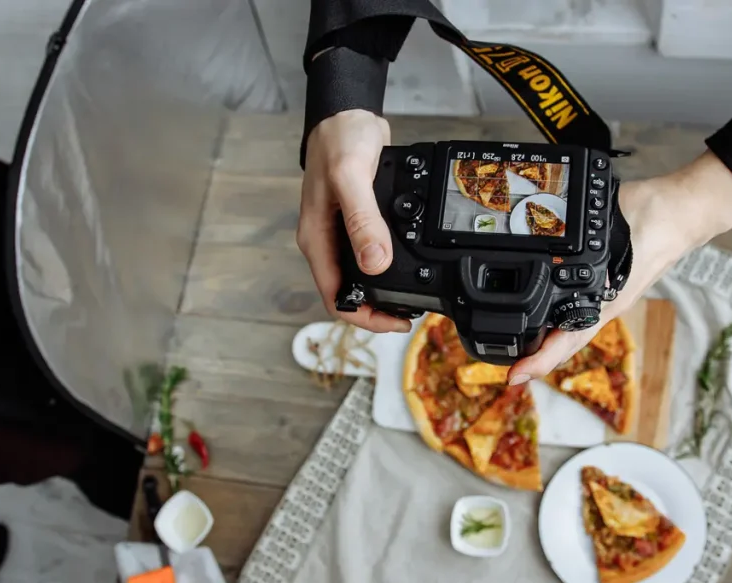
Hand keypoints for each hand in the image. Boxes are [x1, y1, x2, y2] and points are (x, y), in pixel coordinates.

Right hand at [297, 110, 410, 332]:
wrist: (345, 112)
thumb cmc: (338, 140)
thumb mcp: (350, 179)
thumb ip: (362, 221)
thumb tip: (375, 264)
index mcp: (317, 239)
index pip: (336, 296)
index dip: (365, 316)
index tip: (396, 320)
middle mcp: (327, 241)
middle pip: (350, 291)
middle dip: (378, 307)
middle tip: (411, 312)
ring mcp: (342, 232)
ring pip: (362, 274)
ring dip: (384, 287)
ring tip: (414, 293)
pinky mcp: (358, 221)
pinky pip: (372, 251)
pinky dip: (390, 262)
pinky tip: (410, 261)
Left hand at [506, 150, 731, 384]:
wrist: (683, 209)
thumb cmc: (655, 216)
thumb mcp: (612, 228)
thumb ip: (587, 243)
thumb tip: (562, 257)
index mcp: (607, 301)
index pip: (568, 341)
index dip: (540, 360)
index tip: (516, 375)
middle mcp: (606, 306)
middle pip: (565, 345)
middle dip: (537, 359)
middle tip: (507, 369)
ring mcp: (607, 298)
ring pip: (571, 331)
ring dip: (547, 343)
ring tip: (518, 349)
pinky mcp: (607, 286)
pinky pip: (577, 311)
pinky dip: (558, 320)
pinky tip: (544, 315)